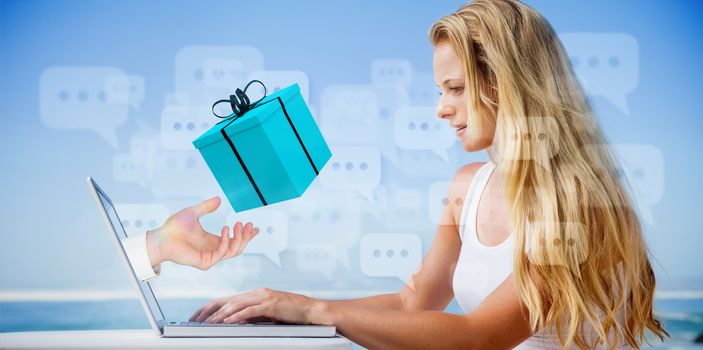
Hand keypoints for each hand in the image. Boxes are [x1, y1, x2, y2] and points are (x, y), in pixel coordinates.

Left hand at [147, 196, 258, 269]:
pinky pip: (222, 253)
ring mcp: (210, 257)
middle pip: (238, 247)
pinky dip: (227, 241)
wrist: (162, 237)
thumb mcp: (194, 212)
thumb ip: (207, 207)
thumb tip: (218, 200)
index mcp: (212, 241)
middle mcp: (213, 250)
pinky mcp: (206, 262)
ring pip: (233, 251)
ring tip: (239, 225)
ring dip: (239, 238)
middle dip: (246, 236)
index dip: (246, 235)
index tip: (254, 227)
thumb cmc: (174, 228)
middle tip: (248, 224)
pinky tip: (226, 230)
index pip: (234, 240)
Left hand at [189, 288, 327, 324]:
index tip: (197, 316)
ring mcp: (263, 297)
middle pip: (226, 300)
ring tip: (207, 323)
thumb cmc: (291, 313)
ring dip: (219, 315)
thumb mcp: (268, 314)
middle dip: (208, 311)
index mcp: (254, 295)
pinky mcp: (271, 304)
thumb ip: (252, 315)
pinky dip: (237, 316)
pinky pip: (250, 310)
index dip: (210, 307)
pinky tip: (228, 321)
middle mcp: (256, 293)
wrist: (311, 310)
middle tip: (195, 320)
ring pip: (235, 305)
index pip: (226, 299)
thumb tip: (235, 322)